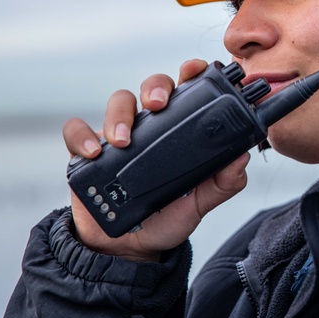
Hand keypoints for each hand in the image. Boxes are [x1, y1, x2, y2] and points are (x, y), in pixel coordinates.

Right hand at [61, 59, 249, 261]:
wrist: (131, 247)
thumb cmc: (167, 216)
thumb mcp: (200, 203)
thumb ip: (223, 183)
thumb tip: (241, 159)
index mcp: (179, 129)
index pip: (187, 90)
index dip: (191, 73)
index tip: (194, 70)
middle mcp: (150, 126)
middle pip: (151, 86)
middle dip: (154, 87)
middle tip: (157, 106)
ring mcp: (118, 135)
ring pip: (117, 102)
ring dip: (119, 115)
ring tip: (122, 141)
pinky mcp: (88, 153)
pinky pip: (77, 131)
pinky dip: (83, 137)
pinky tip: (93, 154)